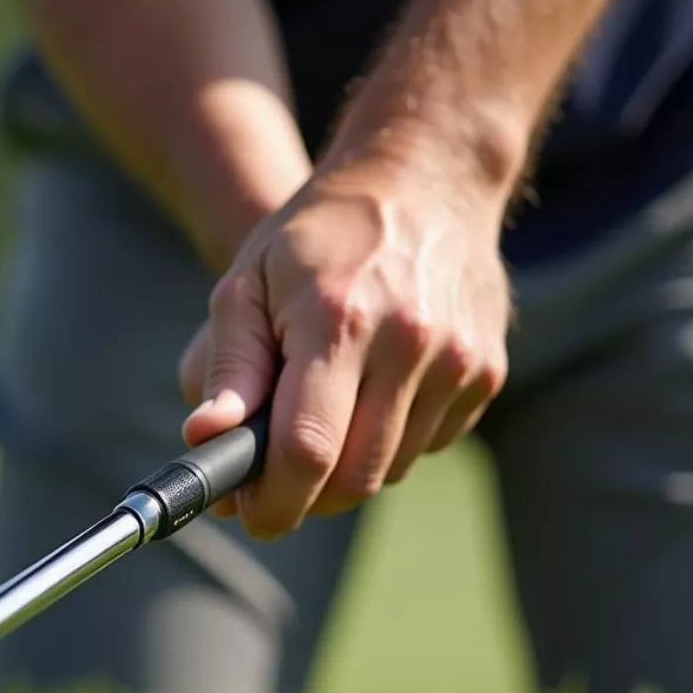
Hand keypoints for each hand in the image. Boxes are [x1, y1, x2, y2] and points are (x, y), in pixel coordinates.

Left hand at [178, 150, 512, 537]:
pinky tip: (370, 396)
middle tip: (273, 485)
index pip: (308, 448)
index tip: (251, 514)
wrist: (424, 178)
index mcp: (338, 319)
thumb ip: (229, 364)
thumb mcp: (249, 282)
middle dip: (306, 499)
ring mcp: (458, 360)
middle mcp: (408, 343)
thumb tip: (205, 439)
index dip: (273, 500)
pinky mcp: (487, 372)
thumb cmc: (318, 235)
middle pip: (354, 477)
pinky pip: (428, 445)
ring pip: (391, 470)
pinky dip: (389, 443)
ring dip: (345, 471)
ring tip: (318, 425)